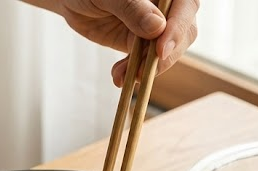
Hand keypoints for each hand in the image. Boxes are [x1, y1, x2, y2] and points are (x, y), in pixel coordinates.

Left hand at [28, 0, 199, 85]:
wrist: (72, 0)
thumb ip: (132, 8)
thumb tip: (158, 27)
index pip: (185, 7)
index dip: (178, 29)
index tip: (161, 50)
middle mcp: (166, 7)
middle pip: (182, 33)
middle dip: (162, 57)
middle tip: (140, 72)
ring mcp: (157, 27)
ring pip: (165, 52)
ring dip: (144, 68)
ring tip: (120, 75)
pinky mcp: (144, 43)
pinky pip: (147, 62)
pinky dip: (133, 72)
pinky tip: (118, 76)